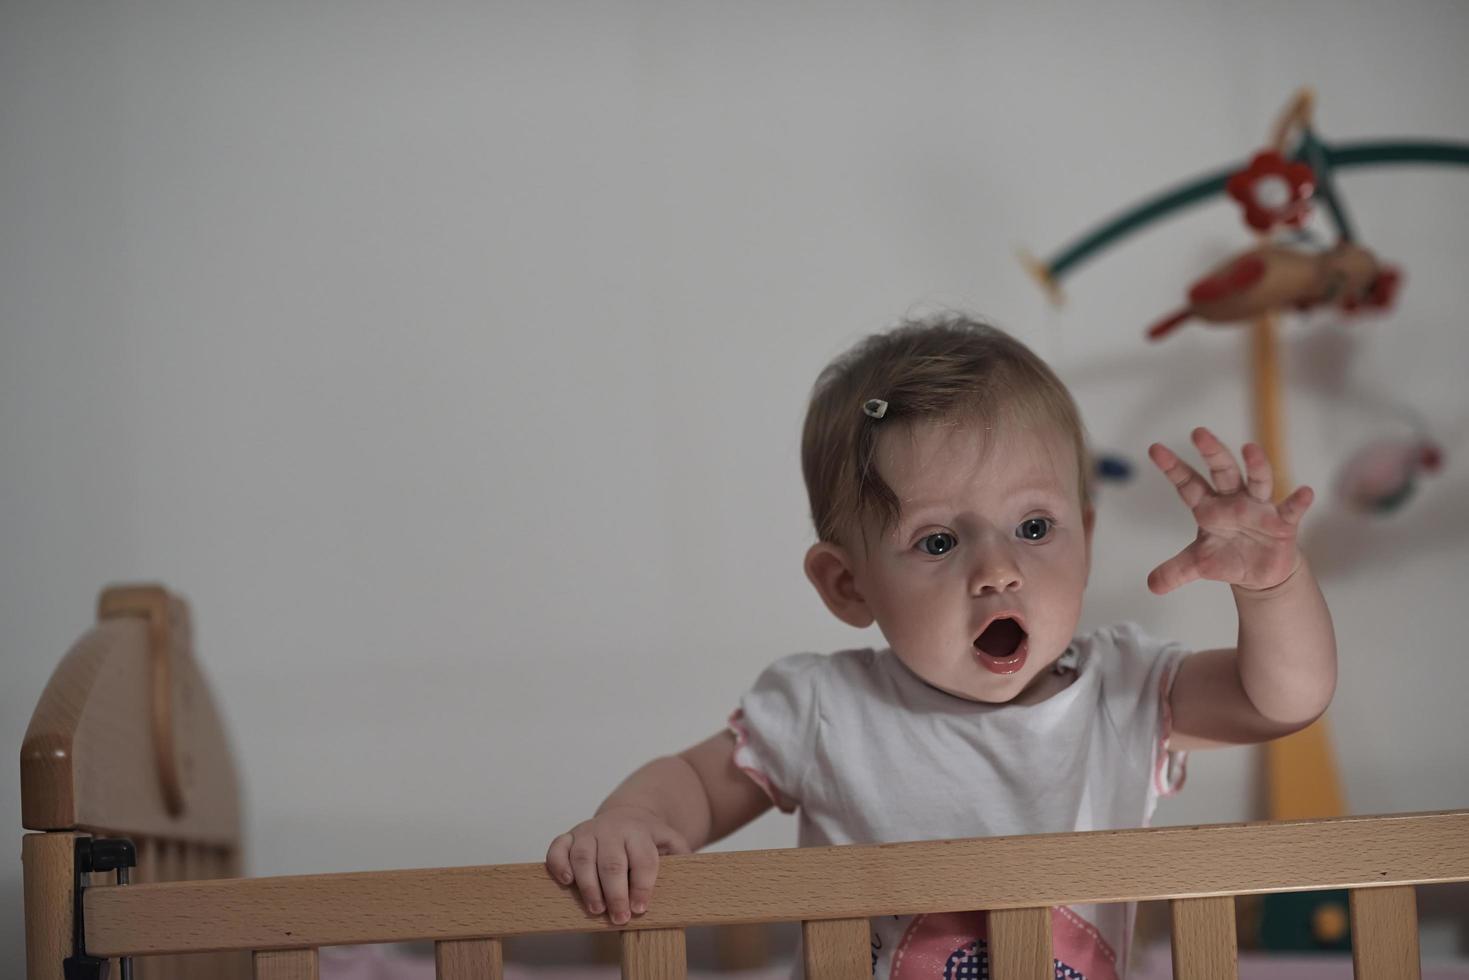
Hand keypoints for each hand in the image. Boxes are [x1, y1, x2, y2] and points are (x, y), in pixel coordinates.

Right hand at [545, 805, 689, 924]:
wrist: (628, 814)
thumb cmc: (648, 838)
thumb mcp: (671, 841)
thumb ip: (681, 856)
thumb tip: (693, 875)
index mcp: (640, 832)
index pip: (643, 860)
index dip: (642, 886)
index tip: (640, 909)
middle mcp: (612, 829)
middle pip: (612, 863)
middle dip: (615, 894)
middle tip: (619, 918)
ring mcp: (589, 831)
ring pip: (584, 858)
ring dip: (588, 887)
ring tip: (596, 910)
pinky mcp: (570, 836)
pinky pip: (558, 847)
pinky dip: (558, 864)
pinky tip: (567, 882)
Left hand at [1147, 427, 1312, 593]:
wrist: (1260, 572)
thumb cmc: (1227, 557)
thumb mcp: (1198, 565)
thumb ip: (1174, 571)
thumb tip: (1151, 585)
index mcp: (1209, 507)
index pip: (1188, 483)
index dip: (1172, 467)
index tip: (1154, 449)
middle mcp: (1233, 501)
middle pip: (1223, 471)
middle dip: (1212, 453)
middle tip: (1198, 433)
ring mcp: (1259, 508)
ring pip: (1257, 481)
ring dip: (1255, 465)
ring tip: (1249, 448)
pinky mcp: (1283, 523)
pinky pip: (1291, 509)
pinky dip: (1298, 501)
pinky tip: (1305, 492)